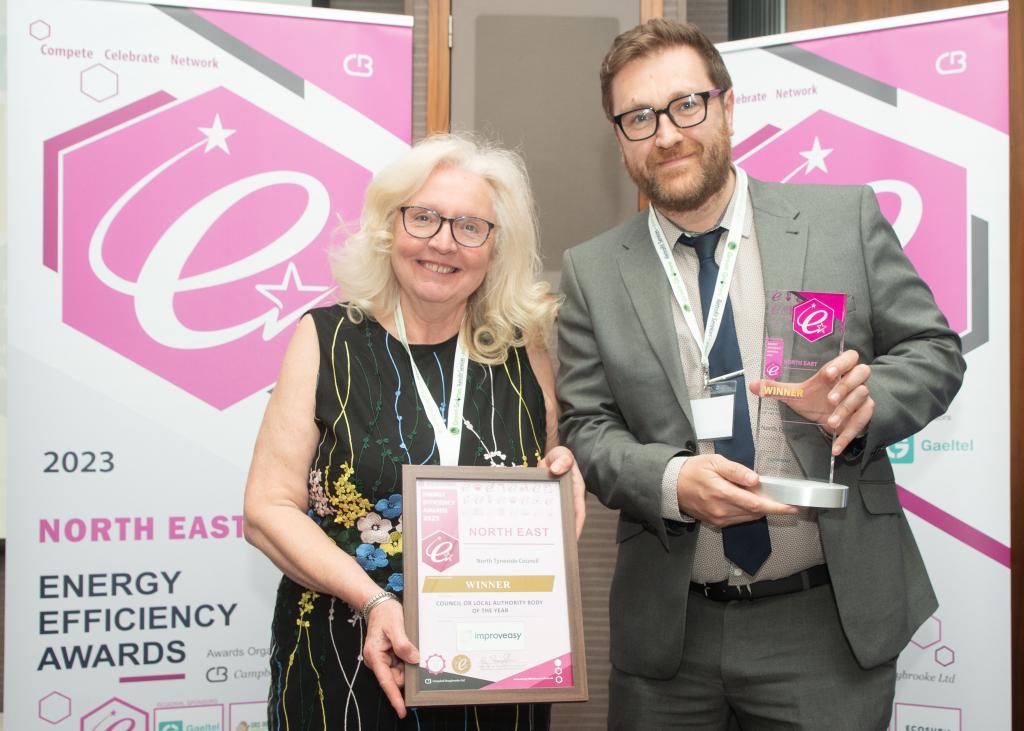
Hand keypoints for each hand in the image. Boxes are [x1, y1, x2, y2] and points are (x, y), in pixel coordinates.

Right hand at [362, 599, 418, 717]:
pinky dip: (408, 659)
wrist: (379, 603)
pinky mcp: (389, 654)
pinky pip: (401, 663)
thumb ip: (403, 645)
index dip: (395, 698)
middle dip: (408, 674)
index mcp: (376, 657)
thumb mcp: (396, 626)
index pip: (387, 682)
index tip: (402, 711)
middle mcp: (378, 661)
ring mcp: (384, 658)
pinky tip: (412, 649)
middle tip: (420, 661)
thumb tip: (414, 659)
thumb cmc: (385, 613)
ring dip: (408, 665)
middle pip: (396, 677)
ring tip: (414, 648)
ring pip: (400, 671)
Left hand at [540, 446, 585, 538]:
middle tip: (553, 547)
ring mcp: (557, 503)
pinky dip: (536, 520)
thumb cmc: (561, 457)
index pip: (578, 512)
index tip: (572, 537)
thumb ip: (563, 459)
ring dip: (548, 529)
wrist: (552, 458)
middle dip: (561, 533)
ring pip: (553, 519)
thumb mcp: (564, 454)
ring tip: (538, 543)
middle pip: (565, 519)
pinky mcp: (547, 504)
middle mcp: (567, 500)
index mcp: (575, 491)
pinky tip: (527, 528)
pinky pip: (542, 513)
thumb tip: (556, 469)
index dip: (577, 525)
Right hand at [677, 454, 796, 526]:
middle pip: (755, 512)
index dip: (776, 506)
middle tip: (780, 498)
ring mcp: (719, 518)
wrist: (671, 486)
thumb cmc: (693, 470)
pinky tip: (746, 501)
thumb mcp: (714, 462)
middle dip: (770, 506)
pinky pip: (739, 519)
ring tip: (760, 496)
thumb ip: (736, 470)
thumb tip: (755, 479)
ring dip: (759, 509)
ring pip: (748, 517)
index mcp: (722, 493)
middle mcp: (721, 509)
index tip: (790, 506)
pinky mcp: (716, 523)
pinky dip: (747, 512)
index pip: (756, 503)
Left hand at [749, 349, 872, 455]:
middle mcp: (852, 380)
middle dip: (846, 386)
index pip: (849, 357)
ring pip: (862, 397)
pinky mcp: (865, 412)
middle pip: (862, 373)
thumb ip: (776, 389)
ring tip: (831, 422)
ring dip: (846, 410)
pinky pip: (863, 421)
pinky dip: (849, 434)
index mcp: (837, 370)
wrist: (829, 417)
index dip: (841, 363)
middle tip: (830, 399)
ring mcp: (861, 396)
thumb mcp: (796, 394)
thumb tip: (753, 385)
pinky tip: (837, 446)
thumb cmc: (815, 400)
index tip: (828, 374)